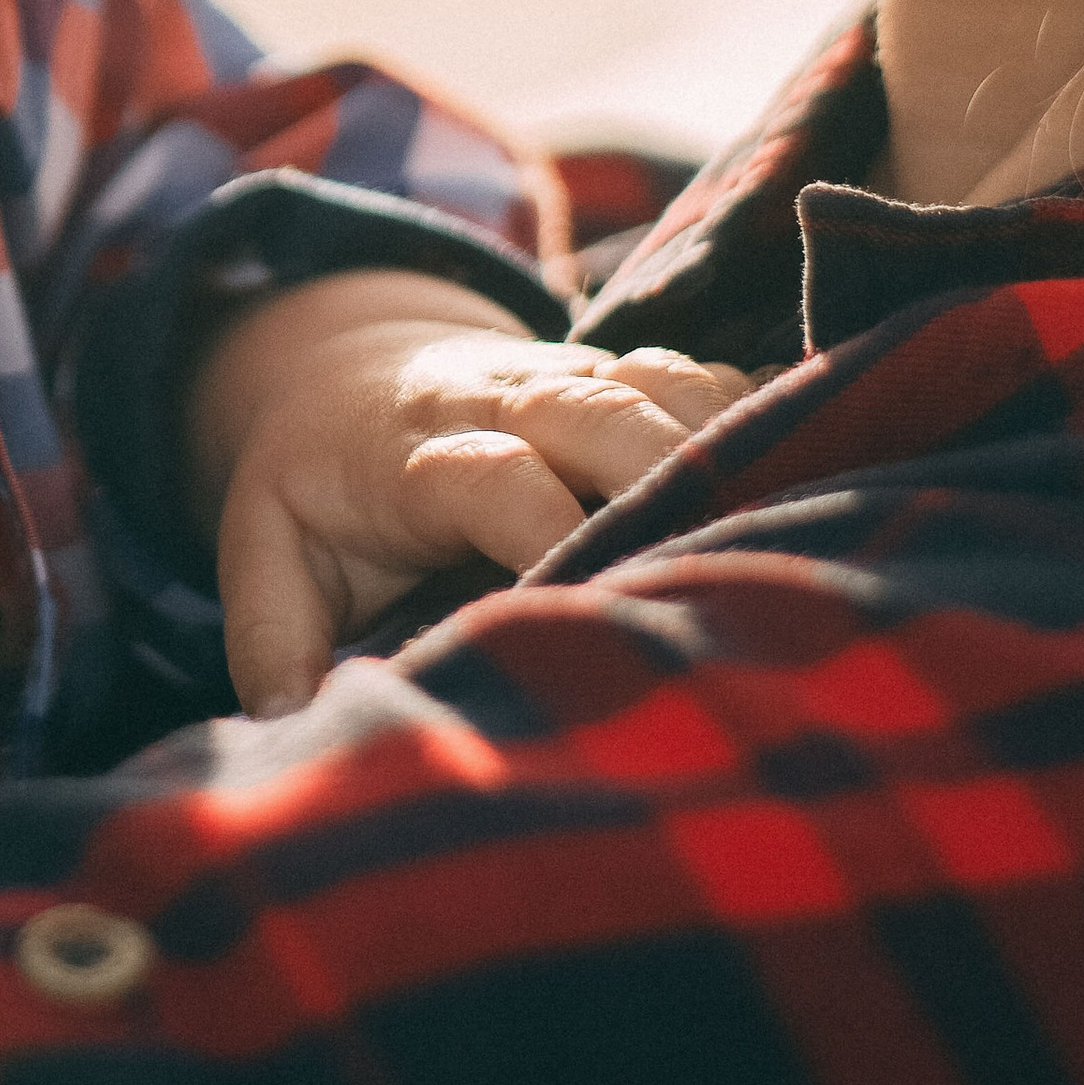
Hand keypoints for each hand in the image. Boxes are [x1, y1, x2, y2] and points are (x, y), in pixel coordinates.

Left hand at [186, 268, 750, 718]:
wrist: (340, 369)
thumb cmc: (315, 483)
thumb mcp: (262, 543)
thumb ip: (270, 627)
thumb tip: (290, 716)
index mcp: (415, 449)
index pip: (495, 477)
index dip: (550, 530)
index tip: (594, 607)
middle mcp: (503, 397)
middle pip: (598, 412)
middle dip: (663, 474)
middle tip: (725, 558)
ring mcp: (570, 376)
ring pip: (662, 386)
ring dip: (725, 444)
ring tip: (797, 517)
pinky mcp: (620, 374)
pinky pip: (701, 376)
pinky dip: (759, 414)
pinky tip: (821, 467)